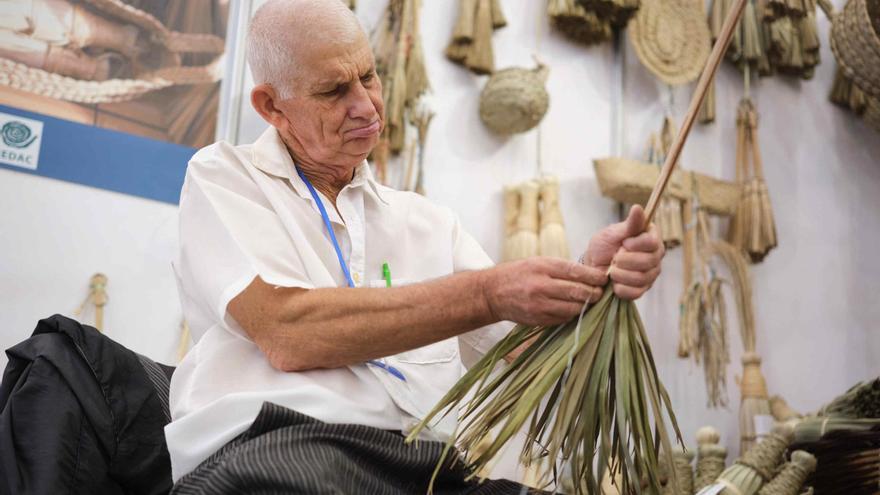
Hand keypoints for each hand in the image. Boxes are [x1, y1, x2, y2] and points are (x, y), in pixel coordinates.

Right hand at [481, 257, 607, 325]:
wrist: (492, 292)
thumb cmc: (518, 274)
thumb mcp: (538, 262)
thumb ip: (562, 268)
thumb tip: (591, 275)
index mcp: (542, 267)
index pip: (576, 272)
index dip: (594, 277)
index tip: (604, 279)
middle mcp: (541, 286)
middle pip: (578, 292)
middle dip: (594, 293)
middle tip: (600, 293)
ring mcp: (540, 305)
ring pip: (574, 308)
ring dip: (585, 306)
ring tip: (589, 301)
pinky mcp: (538, 320)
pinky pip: (564, 319)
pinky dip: (572, 314)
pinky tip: (573, 309)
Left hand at [582, 205, 664, 299]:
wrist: (593, 266)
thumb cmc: (603, 246)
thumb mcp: (613, 233)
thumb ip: (629, 224)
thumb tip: (638, 208)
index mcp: (651, 237)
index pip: (652, 242)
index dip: (636, 244)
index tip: (623, 243)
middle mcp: (656, 255)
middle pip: (649, 261)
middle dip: (625, 261)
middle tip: (614, 258)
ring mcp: (651, 273)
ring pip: (642, 278)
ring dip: (621, 274)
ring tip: (612, 269)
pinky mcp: (643, 289)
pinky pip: (637, 293)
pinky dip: (621, 288)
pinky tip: (614, 283)